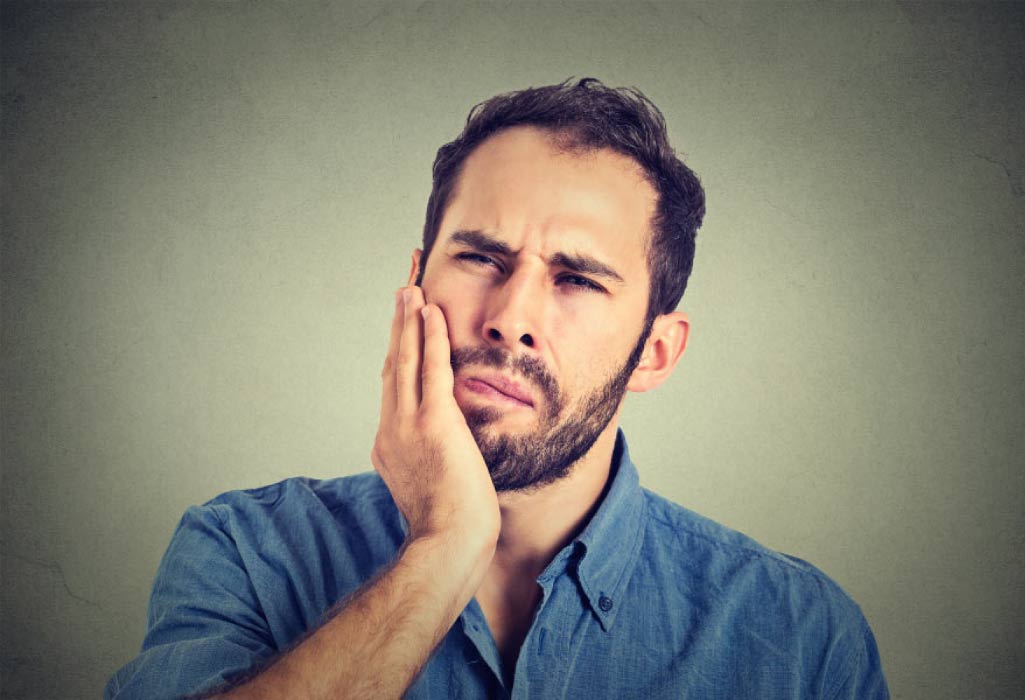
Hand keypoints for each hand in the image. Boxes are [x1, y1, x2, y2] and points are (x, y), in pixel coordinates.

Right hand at [371, 286, 499, 551]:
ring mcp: (407, 424)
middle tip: (403, 284)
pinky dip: (430, 336)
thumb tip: (439, 448)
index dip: (397, 347)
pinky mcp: (433, 423)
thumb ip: (429, 459)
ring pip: (406, 358)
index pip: (393, 382)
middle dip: (399, 321)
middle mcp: (390, 427)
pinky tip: (431, 310)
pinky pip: (431, 368)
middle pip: (393, 361)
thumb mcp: (431, 485)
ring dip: (408, 318)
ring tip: (410, 284)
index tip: (403, 321)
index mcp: (389, 442)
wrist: (448, 544)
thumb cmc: (450, 525)